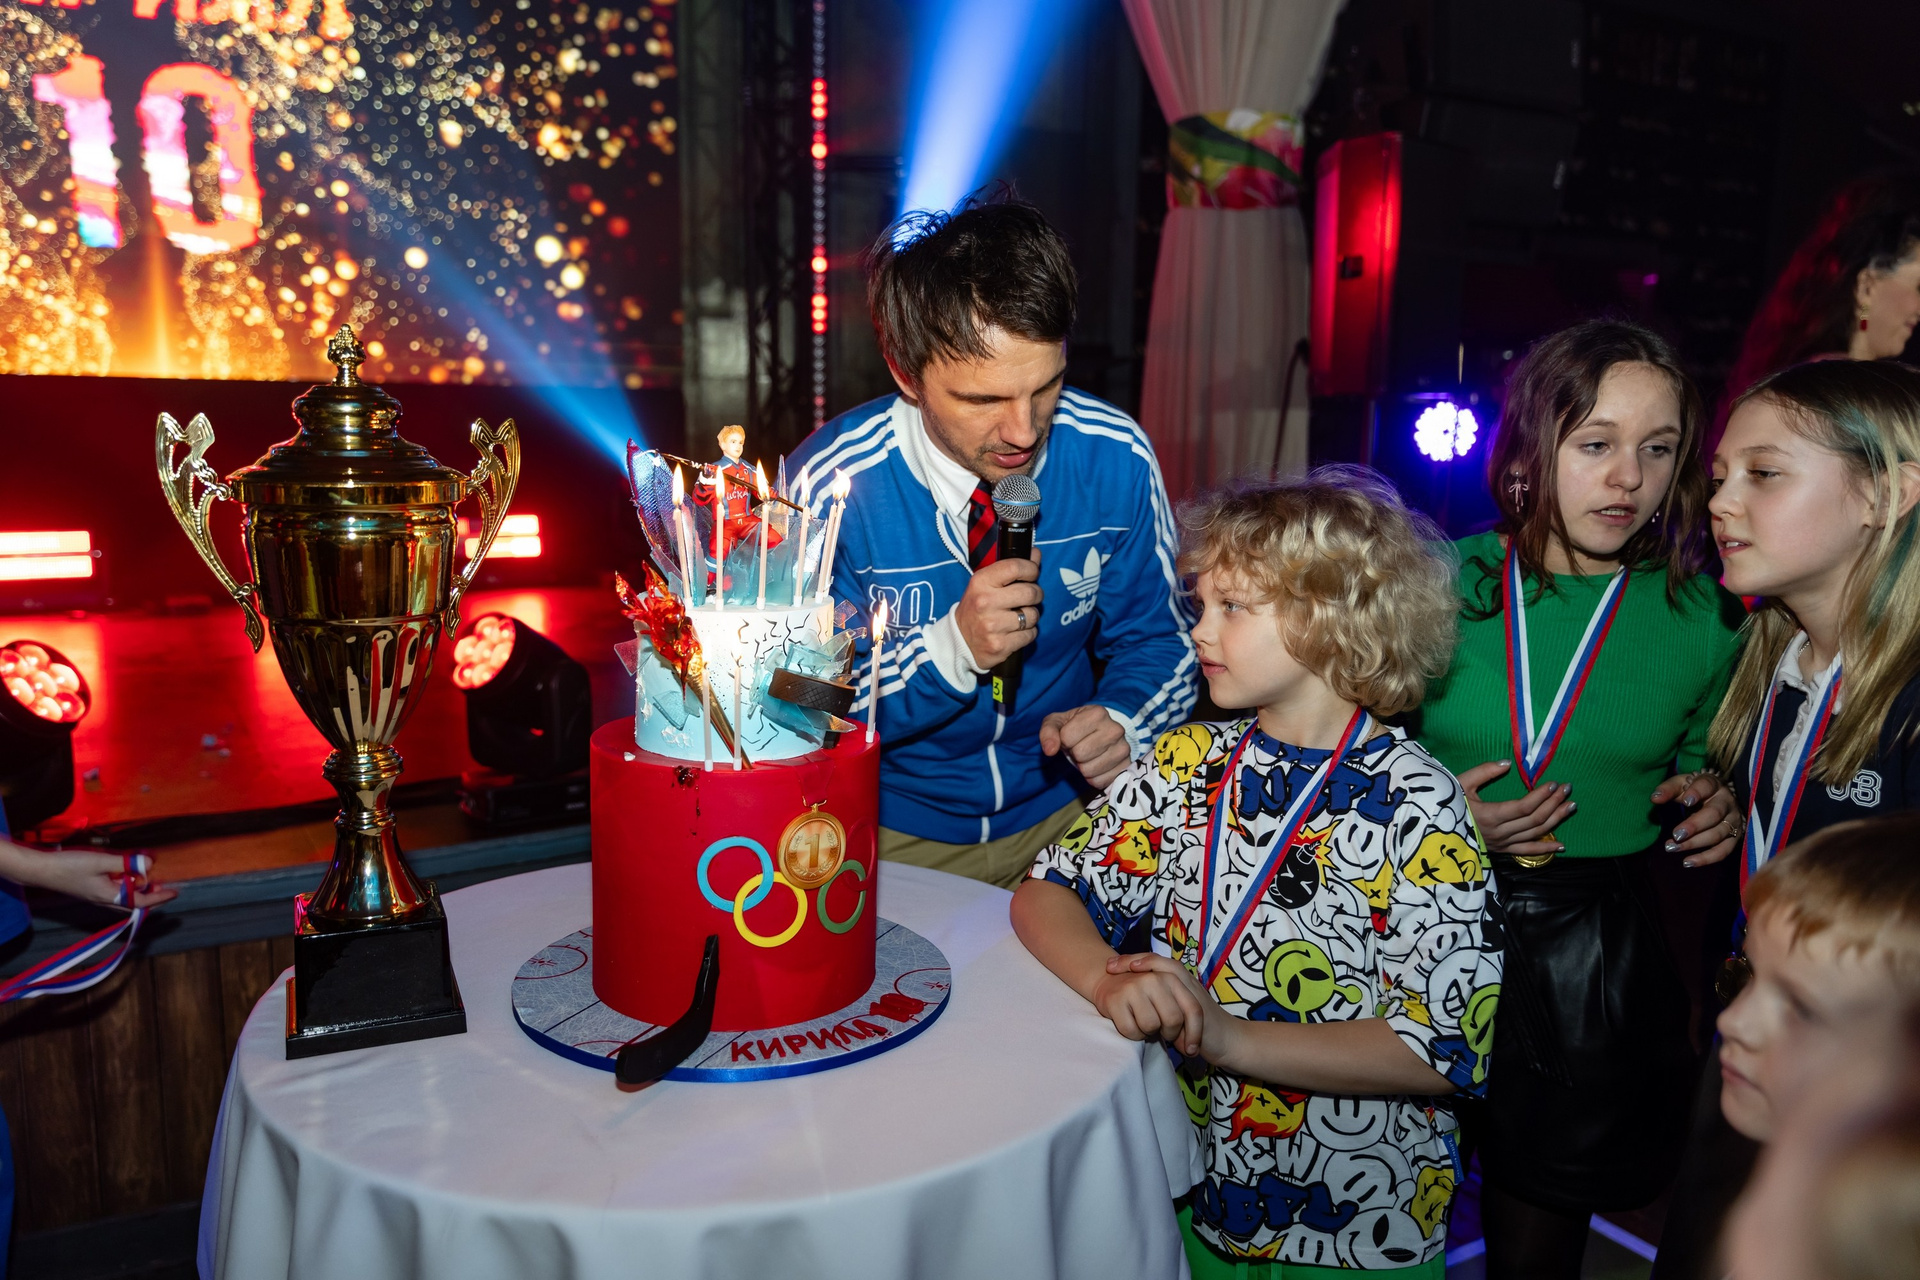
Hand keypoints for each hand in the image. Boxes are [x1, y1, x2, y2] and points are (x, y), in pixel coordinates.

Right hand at [7, 845, 176, 908]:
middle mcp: (105, 899)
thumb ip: (127, 863)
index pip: (141, 901)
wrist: (40, 870)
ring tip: (149, 877)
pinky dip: (125, 882)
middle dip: (151, 894)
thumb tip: (150, 866)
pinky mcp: (90, 888)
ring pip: (124, 895)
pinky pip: (114, 889)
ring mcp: (97, 894)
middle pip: (134, 901)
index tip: (175, 892)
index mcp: (110, 896)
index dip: (159, 897)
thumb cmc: (69, 866)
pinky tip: (126, 872)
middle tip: (164, 885)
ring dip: (138, 887)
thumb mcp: (102, 862)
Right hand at [955, 550, 1043, 668]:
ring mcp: (992, 625)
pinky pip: (1030, 635)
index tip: (1032, 574)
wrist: (958, 641)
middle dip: (1036, 594)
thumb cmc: (976, 608)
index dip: (1031, 569)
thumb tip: (1035, 553)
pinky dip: (1028, 633)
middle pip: (1030, 592)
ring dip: (1031, 616)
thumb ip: (1011, 569)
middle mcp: (985, 602)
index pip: (1015, 567)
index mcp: (981, 582)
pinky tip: (1016, 631)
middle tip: (1030, 597)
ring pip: (1033, 615)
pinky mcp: (1000, 645)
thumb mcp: (986, 584)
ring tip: (1019, 616)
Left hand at [1040, 705, 1131, 789]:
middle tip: (1080, 747)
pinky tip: (1097, 766)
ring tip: (1089, 756)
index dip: (1064, 740)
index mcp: (1098, 713)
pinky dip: (1093, 778)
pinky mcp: (1126, 767)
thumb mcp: (1057, 722)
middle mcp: (1115, 729)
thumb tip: (1049, 750)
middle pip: (1080, 754)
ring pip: (1088, 770)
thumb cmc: (1075, 727)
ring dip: (1083, 767)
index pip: (1067, 737)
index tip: (1071, 736)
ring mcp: (1124, 749)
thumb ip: (1048, 732)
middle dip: (1074, 753)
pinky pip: (1099, 782)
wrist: (1100, 734)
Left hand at [1098, 953, 1238, 1062]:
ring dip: (1150, 975)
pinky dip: (1170, 1009)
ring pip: (1174, 977)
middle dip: (1135, 962)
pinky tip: (1150, 998)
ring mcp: (1195, 996)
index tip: (1109, 965)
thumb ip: (1155, 1006)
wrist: (1228, 1039)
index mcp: (1179, 982)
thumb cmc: (1197, 1027)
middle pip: (1161, 963)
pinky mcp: (1202, 1013)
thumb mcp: (1171, 1013)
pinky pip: (1188, 1008)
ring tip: (1131, 975)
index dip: (1131, 961)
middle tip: (1112, 966)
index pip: (1154, 963)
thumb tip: (1128, 1006)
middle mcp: (1187, 984)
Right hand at [1457, 760, 1572, 856]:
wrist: (1434, 832)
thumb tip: (1507, 763)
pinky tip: (1561, 845)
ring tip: (1570, 806)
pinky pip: (1527, 852)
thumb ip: (1484, 772)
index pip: (1523, 807)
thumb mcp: (1460, 783)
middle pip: (1534, 820)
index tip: (1553, 784)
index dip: (1540, 796)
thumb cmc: (1446, 804)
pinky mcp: (1502, 851)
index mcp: (1489, 815)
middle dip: (1553, 803)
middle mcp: (1499, 832)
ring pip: (1535, 834)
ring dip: (1555, 820)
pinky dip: (1545, 849)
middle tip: (1567, 789)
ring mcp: (1502, 844)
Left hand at [1655, 770, 1741, 867]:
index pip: (1707, 786)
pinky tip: (1687, 862)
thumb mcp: (1682, 784)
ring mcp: (1733, 821)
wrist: (1719, 797)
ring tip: (1672, 848)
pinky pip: (1723, 851)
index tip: (1686, 801)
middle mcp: (1727, 803)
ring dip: (1694, 843)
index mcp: (1714, 785)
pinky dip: (1706, 858)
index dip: (1698, 793)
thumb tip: (1654, 798)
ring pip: (1717, 834)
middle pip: (1714, 814)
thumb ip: (1668, 789)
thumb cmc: (1695, 790)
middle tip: (1676, 835)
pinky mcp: (1735, 837)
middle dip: (1694, 826)